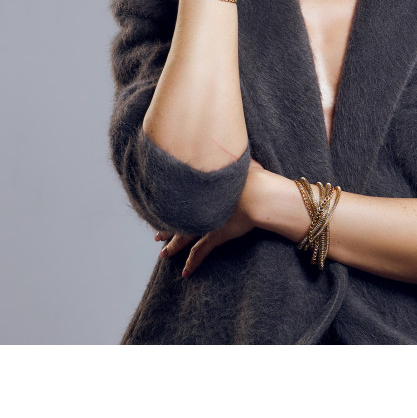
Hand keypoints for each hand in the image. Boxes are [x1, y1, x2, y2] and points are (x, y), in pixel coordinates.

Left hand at [154, 157, 273, 276]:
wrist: (259, 193)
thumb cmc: (253, 176)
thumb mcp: (241, 161)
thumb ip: (235, 155)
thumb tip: (235, 145)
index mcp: (203, 188)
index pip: (183, 199)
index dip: (172, 206)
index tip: (162, 211)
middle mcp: (200, 206)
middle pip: (179, 218)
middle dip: (167, 229)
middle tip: (157, 236)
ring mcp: (206, 222)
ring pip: (184, 237)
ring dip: (173, 246)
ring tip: (163, 254)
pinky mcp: (215, 236)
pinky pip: (200, 252)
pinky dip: (192, 263)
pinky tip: (185, 273)